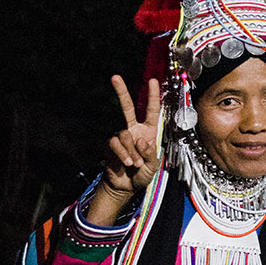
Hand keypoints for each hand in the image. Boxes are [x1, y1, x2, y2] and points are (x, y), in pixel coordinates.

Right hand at [92, 76, 161, 218]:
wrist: (126, 187)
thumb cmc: (143, 175)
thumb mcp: (154, 166)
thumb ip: (150, 153)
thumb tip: (142, 141)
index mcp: (149, 132)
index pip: (151, 111)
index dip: (153, 96)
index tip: (153, 81)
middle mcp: (134, 131)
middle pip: (126, 108)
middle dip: (121, 92)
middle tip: (115, 77)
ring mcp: (122, 138)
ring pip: (124, 134)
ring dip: (132, 151)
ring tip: (136, 164)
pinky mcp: (111, 146)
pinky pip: (116, 145)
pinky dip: (123, 154)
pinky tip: (127, 164)